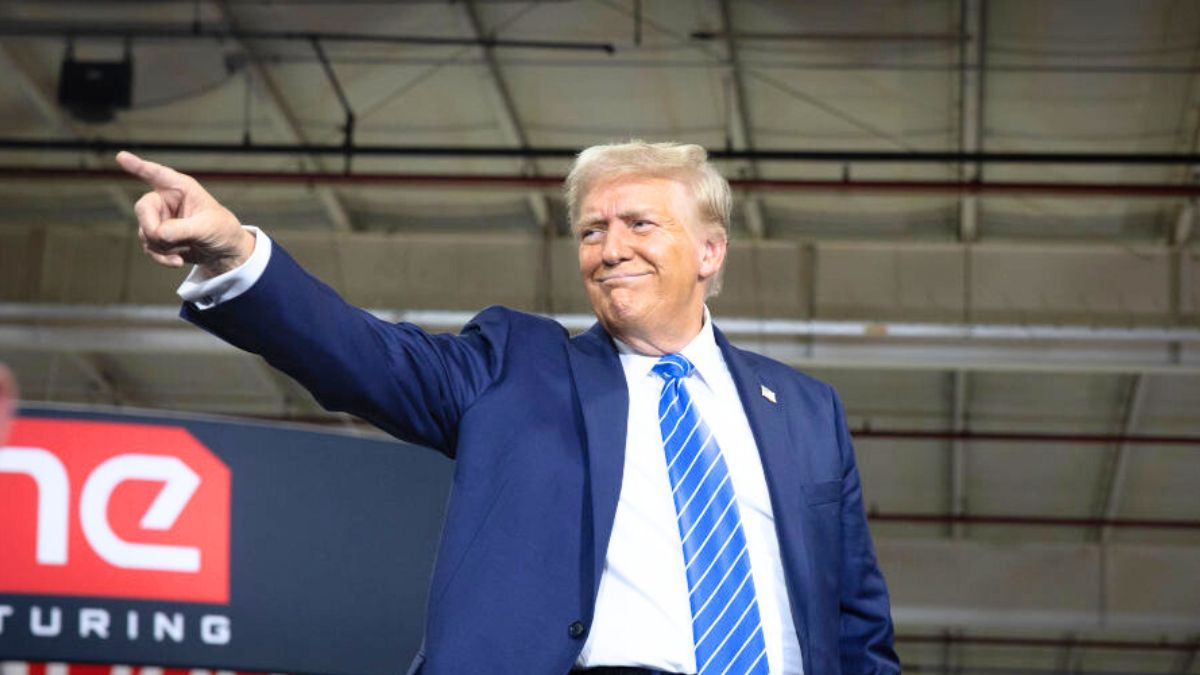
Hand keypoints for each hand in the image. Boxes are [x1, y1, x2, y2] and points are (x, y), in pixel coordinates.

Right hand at [116, 151, 254, 275]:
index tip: (121, 156)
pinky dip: (161, 257)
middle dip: (152, 228)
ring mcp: (160, 218)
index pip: (157, 174)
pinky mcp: (158, 236)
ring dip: (161, 247)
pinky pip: (149, 246)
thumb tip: (158, 234)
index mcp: (181, 188)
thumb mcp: (207, 228)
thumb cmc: (222, 230)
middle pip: (143, 208)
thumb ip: (182, 229)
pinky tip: (176, 261)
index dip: (138, 166)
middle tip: (164, 240)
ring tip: (182, 251)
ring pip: (145, 232)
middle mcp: (167, 200)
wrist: (224, 252)